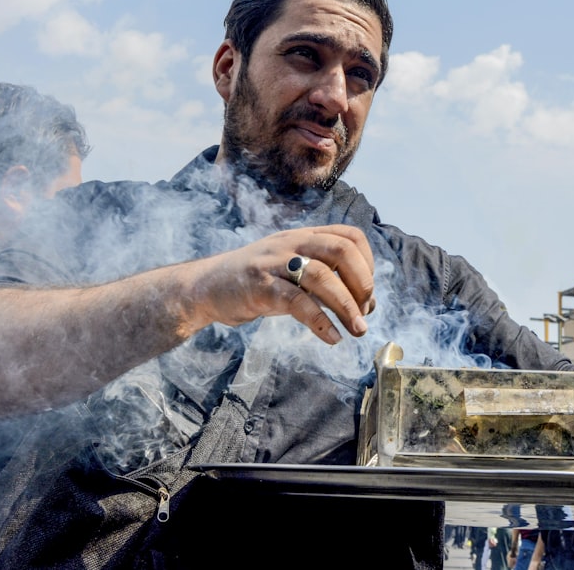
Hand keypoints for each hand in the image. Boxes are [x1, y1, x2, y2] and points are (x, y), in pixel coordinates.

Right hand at [188, 224, 375, 343]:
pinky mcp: (259, 286)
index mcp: (304, 236)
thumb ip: (326, 282)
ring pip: (321, 275)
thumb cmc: (258, 283)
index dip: (368, 264)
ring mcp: (274, 262)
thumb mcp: (294, 273)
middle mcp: (292, 242)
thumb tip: (366, 306)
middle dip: (362, 282)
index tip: (367, 294)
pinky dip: (320, 321)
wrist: (206, 287)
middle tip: (366, 311)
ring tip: (357, 330)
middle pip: (341, 250)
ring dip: (346, 305)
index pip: (350, 236)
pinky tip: (331, 337)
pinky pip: (297, 301)